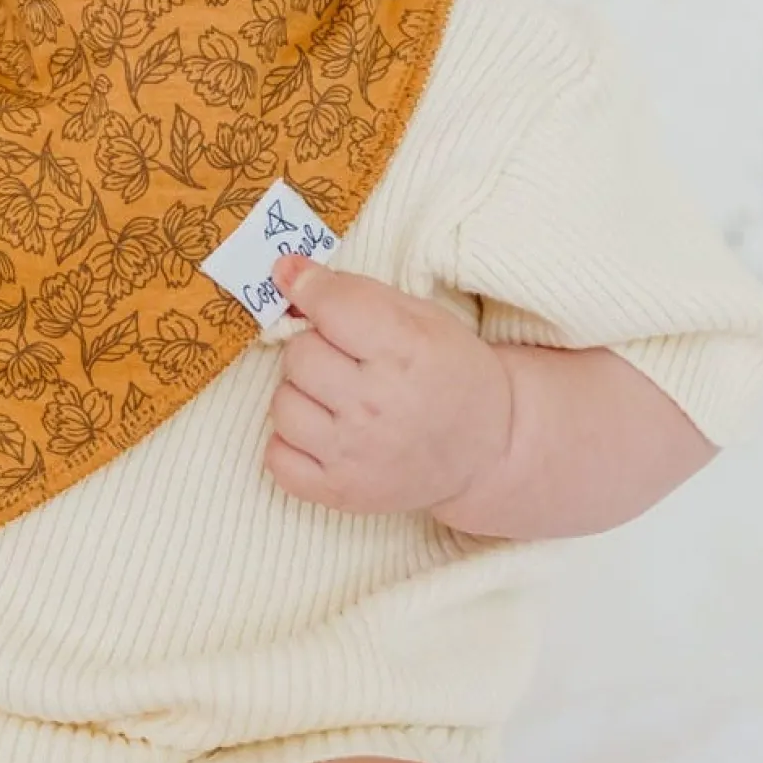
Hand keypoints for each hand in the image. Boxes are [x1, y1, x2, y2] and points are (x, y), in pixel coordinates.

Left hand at [263, 253, 512, 517]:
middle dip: (315, 347)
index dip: (310, 289)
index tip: (306, 287)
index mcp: (405, 351)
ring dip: (302, 394)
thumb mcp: (418, 317)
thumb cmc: (448, 372)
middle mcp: (377, 405)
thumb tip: (284, 270)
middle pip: (299, 355)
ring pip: (282, 404)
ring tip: (336, 397)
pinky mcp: (340, 492)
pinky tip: (323, 432)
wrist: (485, 450)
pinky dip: (291, 443)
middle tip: (346, 358)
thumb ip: (350, 290)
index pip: (328, 306)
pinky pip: (276, 457)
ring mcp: (356, 454)